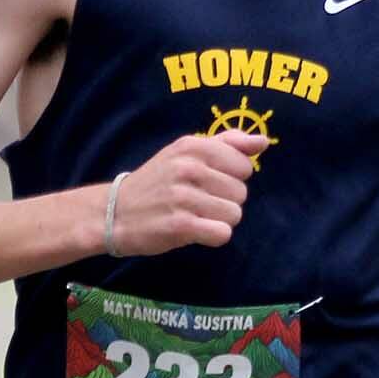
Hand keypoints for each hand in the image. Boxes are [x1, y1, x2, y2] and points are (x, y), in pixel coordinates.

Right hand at [108, 132, 268, 256]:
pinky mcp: (180, 225)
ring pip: (234, 214)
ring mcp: (184, 197)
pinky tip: (195, 230)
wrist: (115, 212)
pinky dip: (213, 235)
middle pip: (241, 192)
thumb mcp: (186, 152)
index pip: (244, 165)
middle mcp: (188, 168)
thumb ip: (227, 143)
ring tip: (196, 215)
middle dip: (225, 200)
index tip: (210, 181)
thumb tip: (263, 141)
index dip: (232, 177)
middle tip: (199, 201)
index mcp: (193, 146)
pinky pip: (222, 233)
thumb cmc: (158, 181)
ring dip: (219, 220)